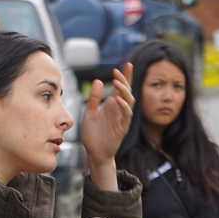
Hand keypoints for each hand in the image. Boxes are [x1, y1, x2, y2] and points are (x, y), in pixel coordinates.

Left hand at [80, 64, 133, 187]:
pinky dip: (123, 106)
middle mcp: (119, 109)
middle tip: (118, 70)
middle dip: (125, 79)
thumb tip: (98, 80)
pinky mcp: (122, 128)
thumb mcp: (89, 113)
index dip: (125, 76)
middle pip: (127, 91)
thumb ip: (93, 98)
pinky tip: (117, 99)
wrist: (94, 153)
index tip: (126, 64)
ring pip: (129, 101)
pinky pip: (126, 115)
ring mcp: (122, 118)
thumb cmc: (92, 134)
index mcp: (112, 104)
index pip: (121, 87)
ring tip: (116, 82)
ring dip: (124, 91)